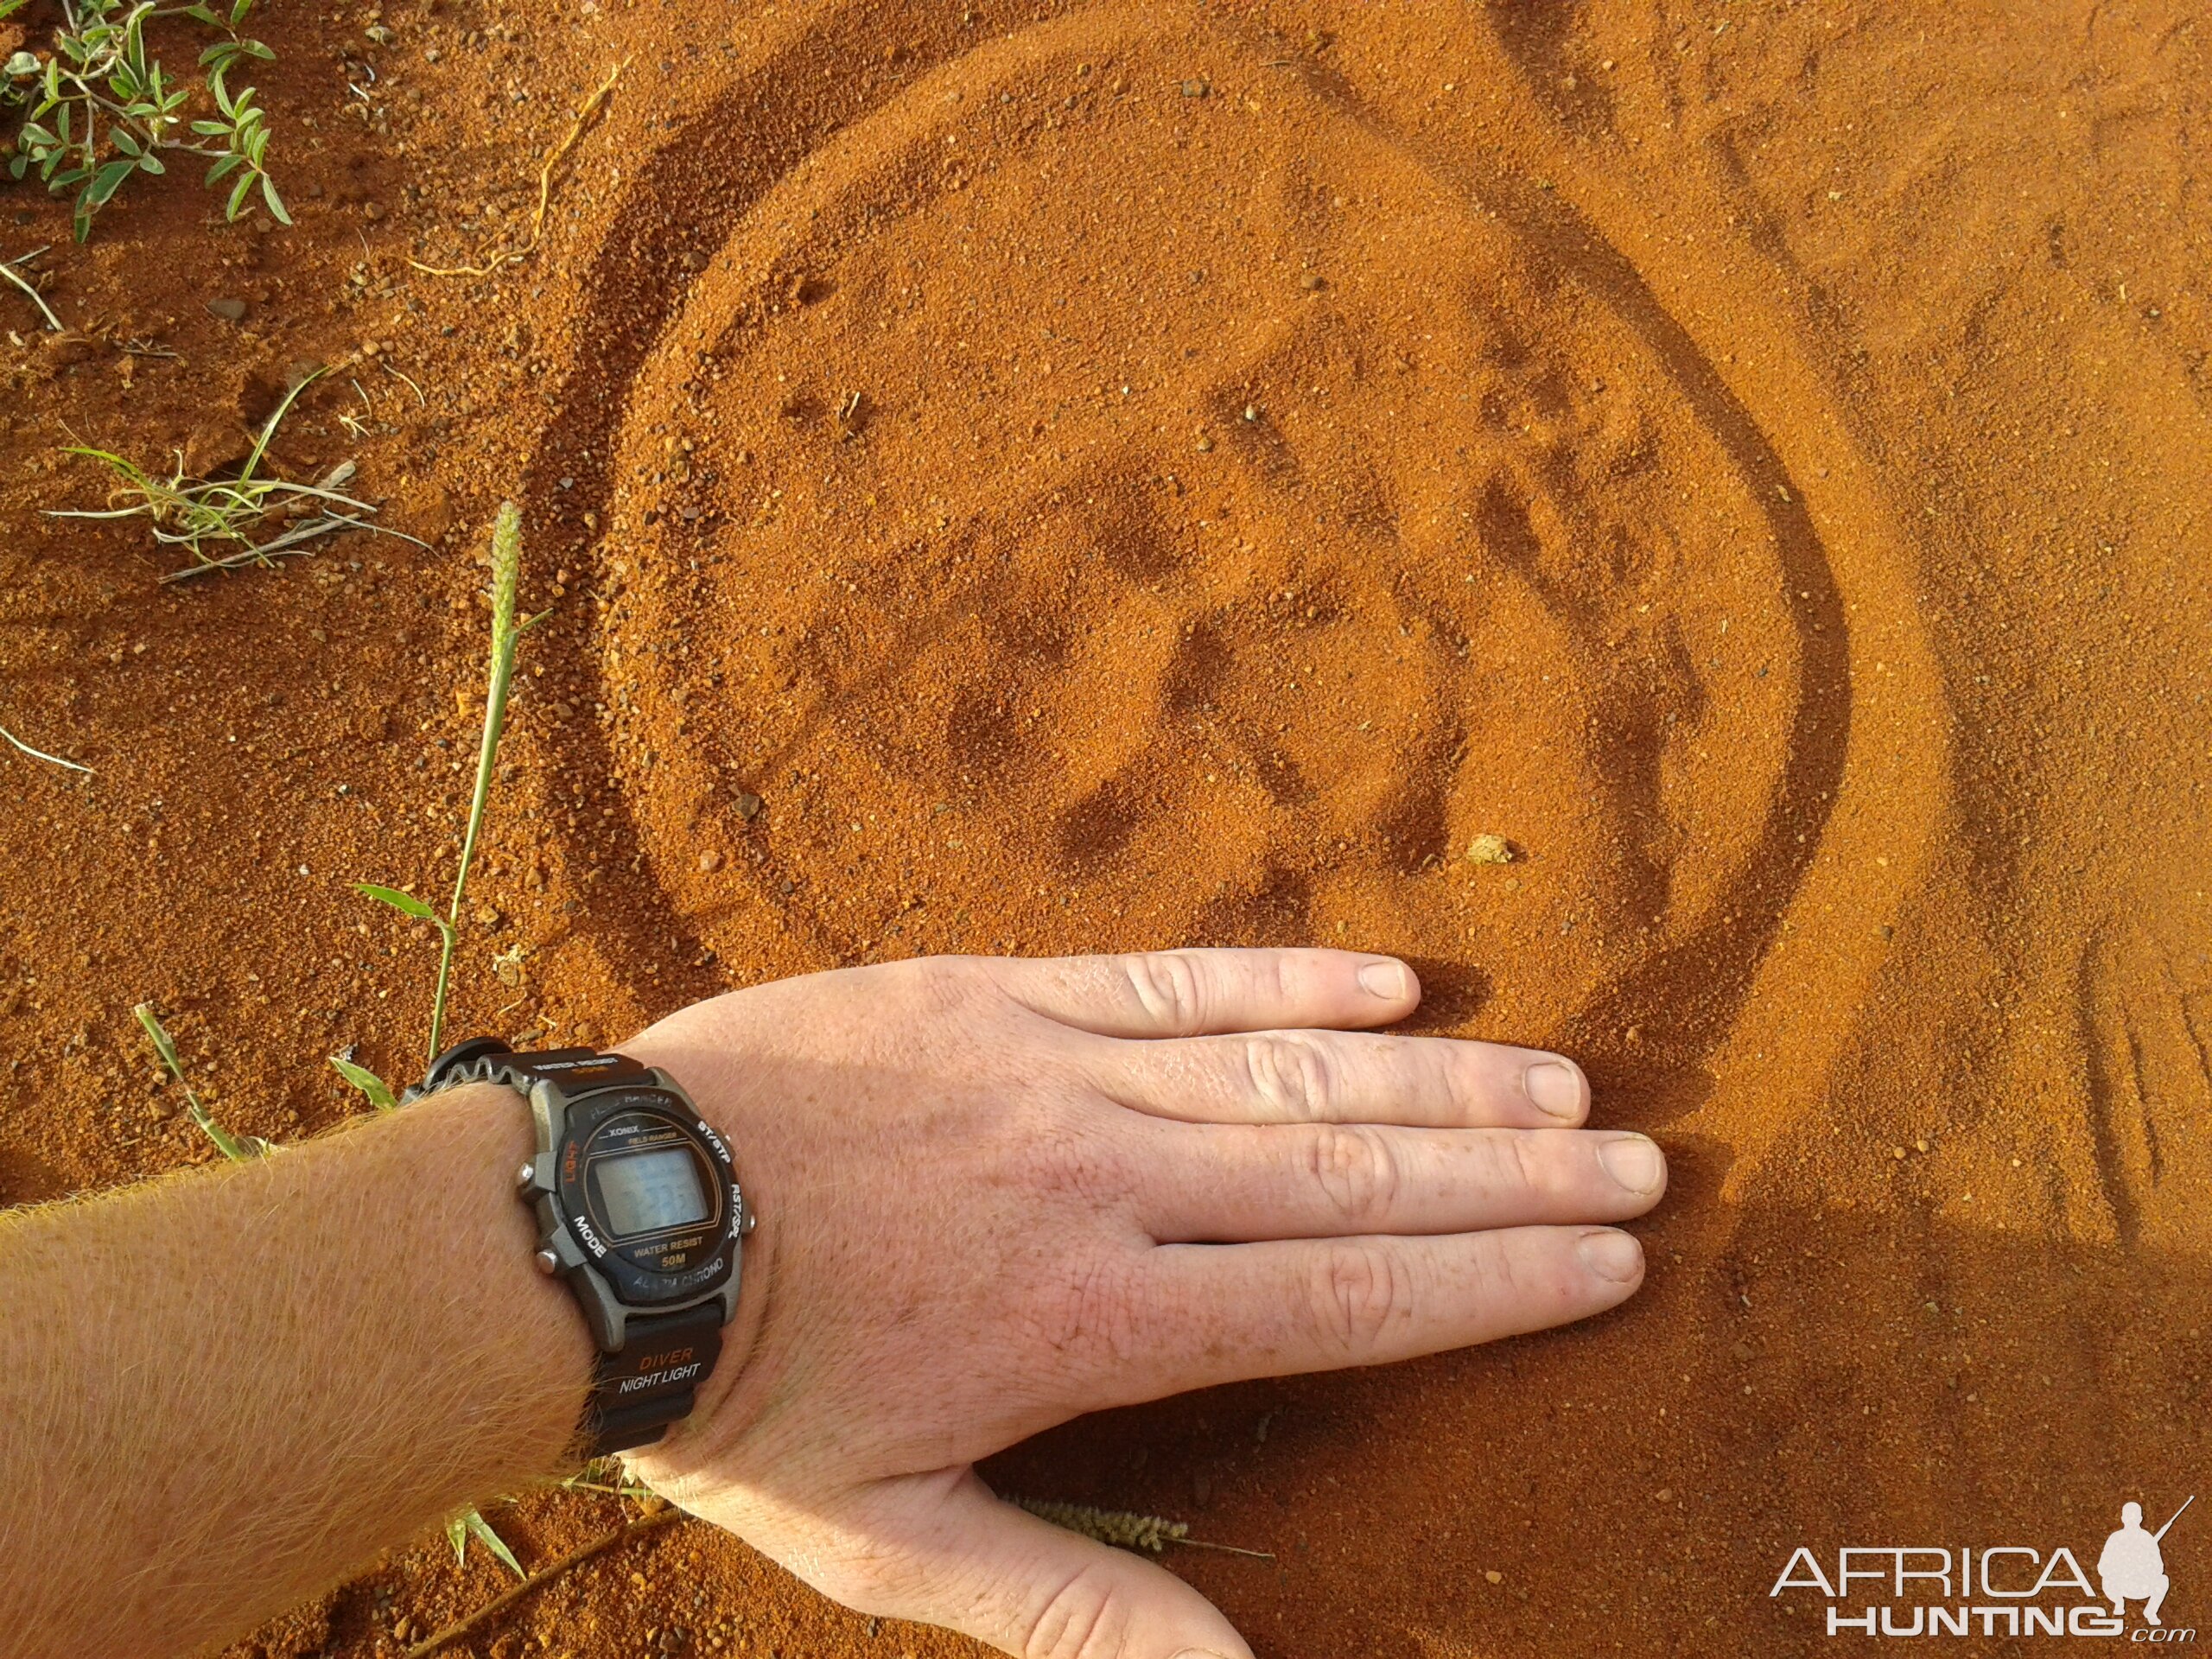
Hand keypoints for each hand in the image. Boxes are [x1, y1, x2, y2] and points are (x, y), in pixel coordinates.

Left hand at [622, 949, 1663, 1657]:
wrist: (606, 1230)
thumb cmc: (748, 1398)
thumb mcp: (894, 1545)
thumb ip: (1072, 1612)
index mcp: (1103, 1324)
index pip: (1348, 1294)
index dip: (1492, 1279)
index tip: (1605, 1263)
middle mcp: (1108, 1185)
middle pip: (1357, 1173)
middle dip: (1513, 1173)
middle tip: (1640, 1163)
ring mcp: (1055, 1073)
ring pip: (1289, 1069)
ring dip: (1437, 1076)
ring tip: (1560, 1078)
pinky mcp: (993, 995)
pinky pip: (1168, 980)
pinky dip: (1285, 981)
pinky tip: (1386, 980)